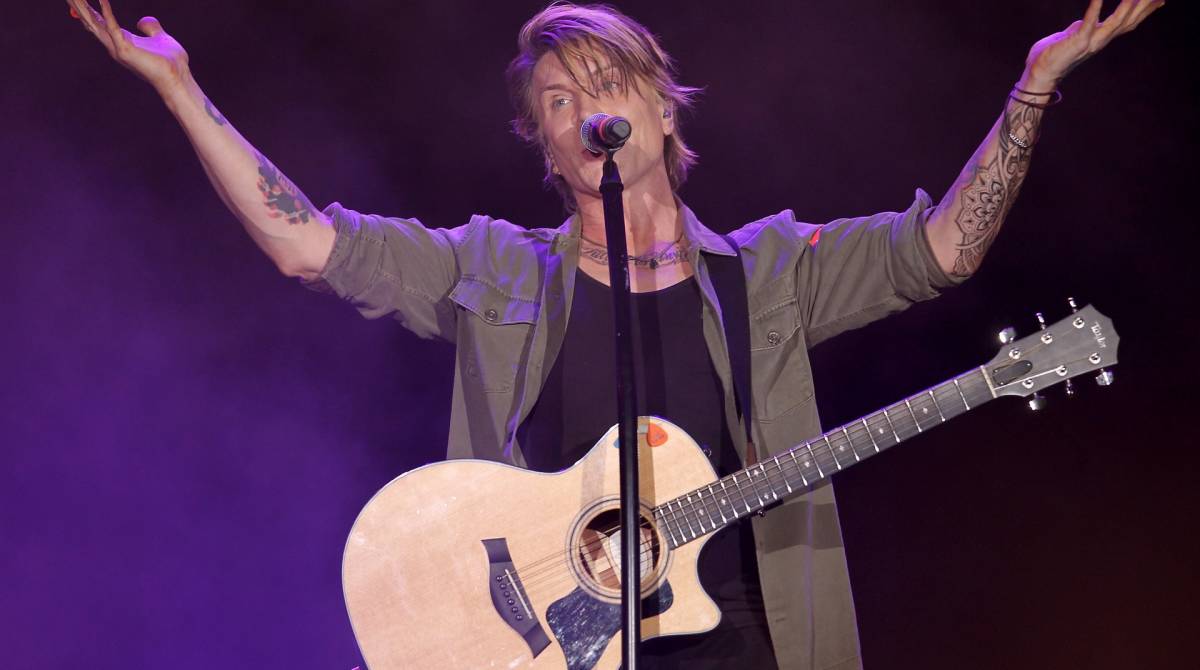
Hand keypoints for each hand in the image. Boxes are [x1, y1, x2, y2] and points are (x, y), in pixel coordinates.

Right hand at [67, 0, 189, 94]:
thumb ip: (150, 27)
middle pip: (90, 21)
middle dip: (78, 6)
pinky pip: (113, 27)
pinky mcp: (125, 49)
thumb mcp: (159, 37)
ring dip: (83, 7)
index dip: (86, 8)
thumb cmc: (171, 61)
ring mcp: (118, 48)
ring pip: (95, 24)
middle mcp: (114, 44)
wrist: (179, 77)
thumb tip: (142, 21)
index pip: (98, 21)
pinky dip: (107, 12)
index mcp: (121, 40)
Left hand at [1023, 0, 1163, 87]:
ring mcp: (1091, 42)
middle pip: (1129, 21)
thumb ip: (1081, 27)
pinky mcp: (1077, 42)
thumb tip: (1085, 19)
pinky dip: (1094, 7)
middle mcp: (1100, 41)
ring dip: (1128, 6)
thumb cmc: (1050, 55)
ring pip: (1117, 22)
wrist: (1038, 74)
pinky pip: (1089, 22)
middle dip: (1145, 6)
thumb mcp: (1071, 36)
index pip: (1128, 23)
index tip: (1160, 0)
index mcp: (1100, 38)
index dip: (1145, 11)